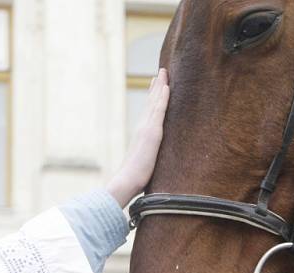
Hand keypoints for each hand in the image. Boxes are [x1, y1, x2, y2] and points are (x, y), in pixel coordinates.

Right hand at [106, 68, 169, 207]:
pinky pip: (159, 110)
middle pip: (151, 102)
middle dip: (156, 86)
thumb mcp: (141, 164)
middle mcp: (142, 127)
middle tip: (161, 72)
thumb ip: (145, 158)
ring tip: (164, 72)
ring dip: (160, 86)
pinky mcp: (152, 132)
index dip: (153, 98)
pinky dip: (163, 97)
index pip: (149, 112)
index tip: (157, 85)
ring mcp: (146, 128)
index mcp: (141, 134)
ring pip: (155, 102)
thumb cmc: (133, 178)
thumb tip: (146, 163)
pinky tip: (167, 86)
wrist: (126, 180)